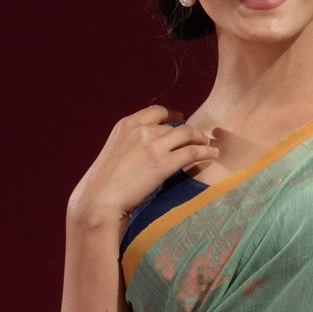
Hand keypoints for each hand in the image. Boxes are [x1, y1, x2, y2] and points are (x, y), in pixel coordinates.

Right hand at [67, 103, 218, 225]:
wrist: (99, 200)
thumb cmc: (103, 185)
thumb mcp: (114, 153)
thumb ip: (130, 145)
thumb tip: (144, 151)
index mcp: (126, 125)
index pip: (156, 111)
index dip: (172, 114)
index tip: (180, 118)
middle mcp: (141, 130)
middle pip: (173, 125)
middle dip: (189, 131)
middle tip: (198, 139)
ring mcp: (153, 145)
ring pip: (187, 134)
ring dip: (201, 139)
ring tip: (209, 145)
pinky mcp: (163, 164)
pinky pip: (192, 152)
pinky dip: (206, 152)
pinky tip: (213, 154)